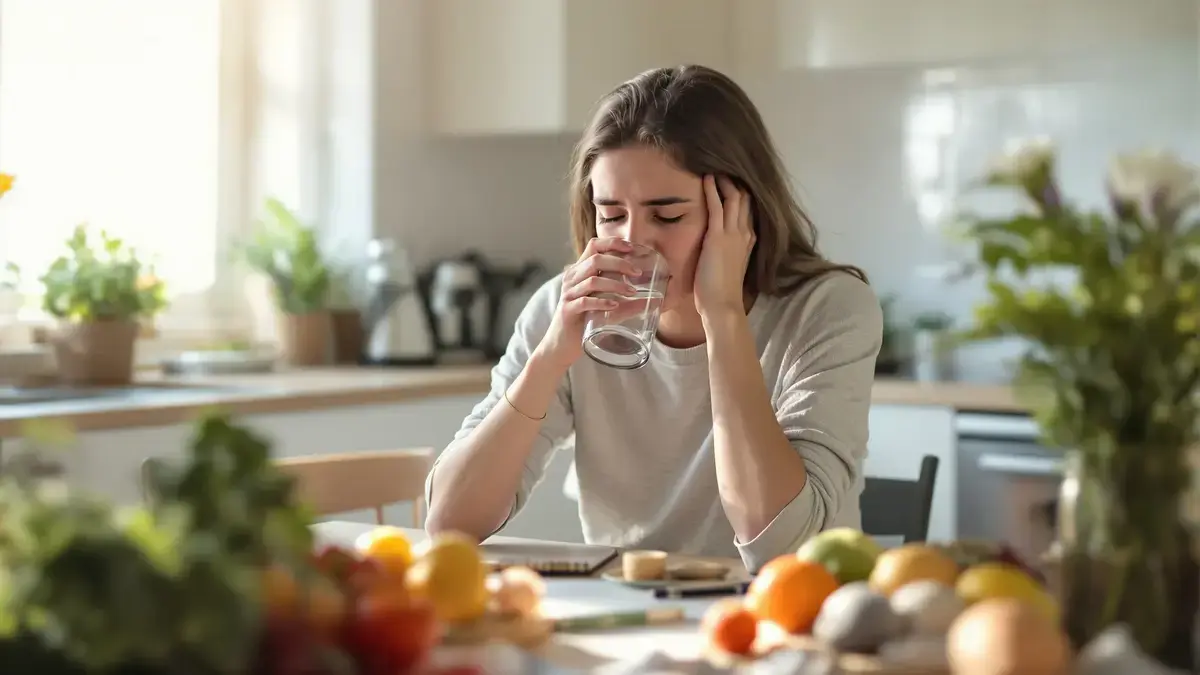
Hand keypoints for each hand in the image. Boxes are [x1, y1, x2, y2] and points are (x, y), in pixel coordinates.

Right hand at [536, 237, 641, 369]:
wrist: (561, 344)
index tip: (632, 248)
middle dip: (619, 263)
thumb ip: (626, 301)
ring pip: (592, 280)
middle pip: (595, 259)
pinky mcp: (568, 310)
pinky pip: (584, 301)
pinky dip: (601, 302)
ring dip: (615, 284)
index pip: (593, 246)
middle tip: (638, 273)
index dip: (612, 243)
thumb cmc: (584, 322)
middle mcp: (572, 278)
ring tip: (632, 291)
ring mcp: (569, 294)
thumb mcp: (605, 306)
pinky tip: (614, 306)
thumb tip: (657, 300)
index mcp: (580, 271)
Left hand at [695, 175, 754, 318]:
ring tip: (715, 168)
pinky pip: (717, 206)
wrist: (723, 305)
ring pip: (734, 197)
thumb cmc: (722, 293)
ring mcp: (733, 234)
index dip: (741, 194)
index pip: (748, 210)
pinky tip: (706, 177)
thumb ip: (727, 254)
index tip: (732, 182)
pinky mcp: (718, 236)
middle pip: (745, 199)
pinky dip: (712, 189)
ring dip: (725, 181)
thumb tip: (717, 250)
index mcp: (749, 241)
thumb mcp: (729, 267)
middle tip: (724, 168)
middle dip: (735, 182)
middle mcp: (745, 233)